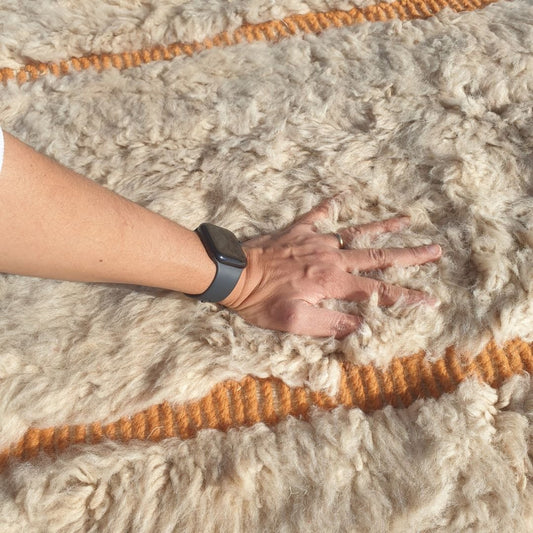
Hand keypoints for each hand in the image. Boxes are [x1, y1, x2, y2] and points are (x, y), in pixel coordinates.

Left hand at [221, 198, 441, 338]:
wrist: (232, 273)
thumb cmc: (260, 301)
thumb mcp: (293, 323)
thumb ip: (328, 324)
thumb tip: (360, 326)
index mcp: (332, 282)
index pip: (378, 291)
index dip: (406, 297)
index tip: (431, 299)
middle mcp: (330, 258)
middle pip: (378, 256)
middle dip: (409, 255)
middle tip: (435, 249)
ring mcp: (315, 239)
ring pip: (356, 231)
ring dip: (383, 226)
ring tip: (406, 219)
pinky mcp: (299, 229)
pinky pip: (320, 213)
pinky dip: (333, 204)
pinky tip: (344, 194)